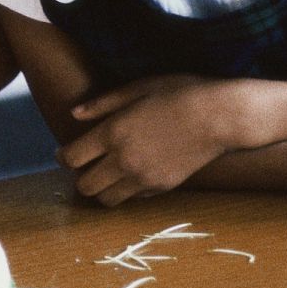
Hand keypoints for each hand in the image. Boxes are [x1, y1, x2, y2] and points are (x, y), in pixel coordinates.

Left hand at [61, 75, 244, 205]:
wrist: (224, 115)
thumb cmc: (181, 93)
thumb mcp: (138, 88)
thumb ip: (102, 103)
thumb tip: (74, 114)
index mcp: (113, 133)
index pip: (71, 158)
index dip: (62, 157)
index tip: (65, 153)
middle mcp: (124, 159)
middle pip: (84, 186)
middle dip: (80, 176)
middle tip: (87, 165)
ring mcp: (145, 177)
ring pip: (106, 200)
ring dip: (101, 189)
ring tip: (107, 173)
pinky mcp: (163, 186)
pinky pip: (133, 198)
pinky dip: (126, 191)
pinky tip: (133, 173)